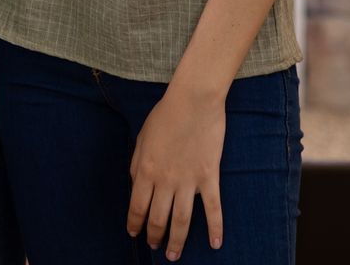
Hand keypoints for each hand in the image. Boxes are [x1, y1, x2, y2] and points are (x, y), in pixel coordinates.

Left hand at [127, 80, 226, 259]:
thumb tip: (134, 183)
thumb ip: (136, 163)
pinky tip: (215, 244)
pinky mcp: (209, 177)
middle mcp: (165, 181)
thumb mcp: (141, 138)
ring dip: (177, 241)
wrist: (193, 101)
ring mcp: (188, 181)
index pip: (137, 207)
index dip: (135, 224)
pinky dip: (215, 228)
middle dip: (154, 236)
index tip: (134, 234)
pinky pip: (212, 208)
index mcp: (145, 171)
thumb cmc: (165, 115)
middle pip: (158, 218)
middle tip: (155, 246)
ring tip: (174, 255)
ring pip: (182, 220)